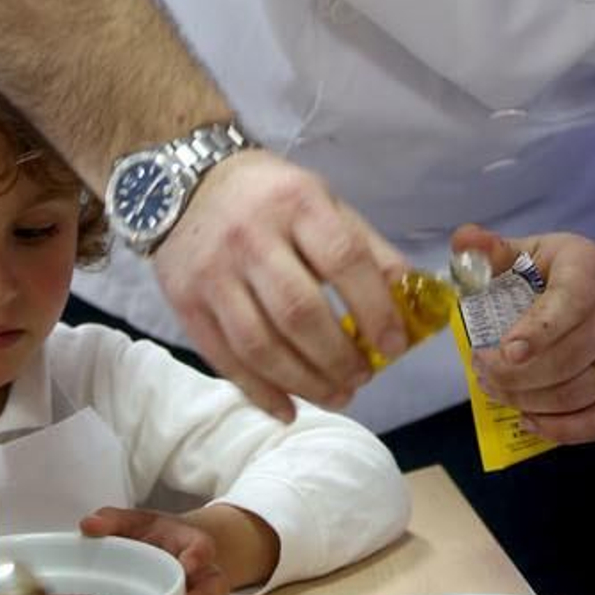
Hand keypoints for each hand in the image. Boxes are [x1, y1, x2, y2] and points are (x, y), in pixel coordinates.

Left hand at [79, 507, 227, 594]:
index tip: (186, 565)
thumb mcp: (134, 522)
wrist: (167, 550)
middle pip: (212, 586)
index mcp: (190, 543)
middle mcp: (202, 572)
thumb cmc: (152, 536)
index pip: (203, 548)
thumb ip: (112, 520)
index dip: (198, 557)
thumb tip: (88, 526)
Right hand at [152, 148, 408, 421]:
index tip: (394, 345)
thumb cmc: (269, 198)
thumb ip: (367, 248)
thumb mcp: (323, 202)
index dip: (374, 308)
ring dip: (304, 381)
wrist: (182, 186)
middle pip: (298, 312)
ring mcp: (212, 273)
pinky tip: (289, 408)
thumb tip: (412, 296)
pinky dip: (259, 392)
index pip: (342, 260)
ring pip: (260, 344)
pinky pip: (224, 359)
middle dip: (337, 356)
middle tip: (363, 378)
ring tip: (337, 396)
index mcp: (296, 203)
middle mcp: (250, 237)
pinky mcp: (185, 303)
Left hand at [449, 225, 594, 445]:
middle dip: (514, 375)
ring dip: (527, 400)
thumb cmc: (561, 277)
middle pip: (567, 358)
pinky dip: (562, 430)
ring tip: (495, 389)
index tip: (506, 351)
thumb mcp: (530, 252)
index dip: (538, 331)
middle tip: (481, 372)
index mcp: (591, 268)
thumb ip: (493, 250)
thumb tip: (463, 241)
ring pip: (577, 393)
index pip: (569, 302)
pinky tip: (529, 419)